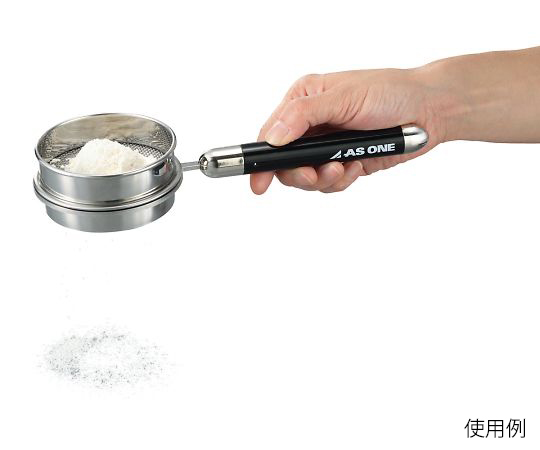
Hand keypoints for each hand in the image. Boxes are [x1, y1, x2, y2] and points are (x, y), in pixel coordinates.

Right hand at [250, 68, 447, 193]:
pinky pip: (330, 184)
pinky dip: (340, 181)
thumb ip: (303, 115)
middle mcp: (311, 126)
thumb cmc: (389, 91)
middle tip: (312, 174)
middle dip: (298, 174)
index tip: (258, 181)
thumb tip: (273, 137)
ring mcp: (327, 147)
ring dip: (322, 178)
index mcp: (303, 101)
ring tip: (342, 167)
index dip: (261, 160)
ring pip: (306, 178)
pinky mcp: (343, 163)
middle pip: (285, 163)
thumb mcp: (343, 97)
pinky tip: (356, 165)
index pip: (270, 134)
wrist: (428, 111)